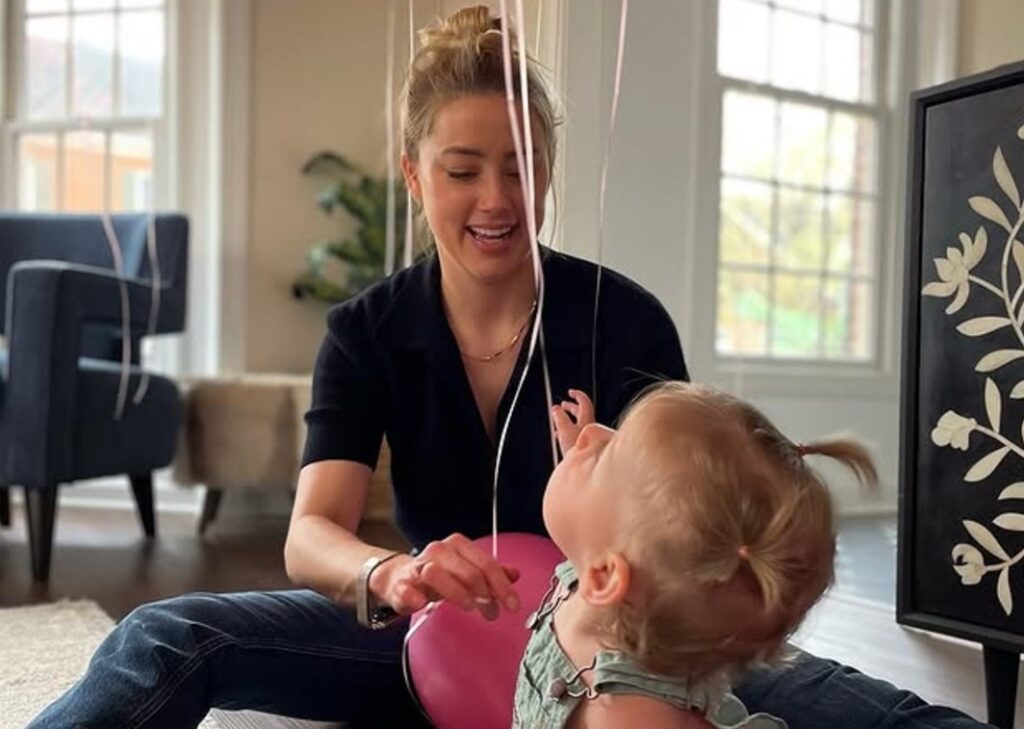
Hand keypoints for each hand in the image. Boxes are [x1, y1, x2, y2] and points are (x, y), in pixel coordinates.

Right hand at [369, 534, 520, 619]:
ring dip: (457, 593)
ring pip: (437, 573)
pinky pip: (406, 587)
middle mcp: (438, 551)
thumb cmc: (438, 575)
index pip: (486, 563)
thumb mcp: (467, 570)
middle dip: (485, 594)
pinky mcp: (400, 584)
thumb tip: (515, 574)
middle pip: (467, 570)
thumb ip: (490, 573)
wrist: (400, 578)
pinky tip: (422, 603)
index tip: (513, 605)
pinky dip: (414, 595)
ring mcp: (418, 566)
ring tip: (469, 607)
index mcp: (458, 546)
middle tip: (492, 612)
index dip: (502, 586)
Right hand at [551, 388, 594, 456]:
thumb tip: (556, 408)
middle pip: (581, 412)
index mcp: (587, 419)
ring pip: (578, 423)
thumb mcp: (564, 429)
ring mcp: (589, 436)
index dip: (577, 395)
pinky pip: (577, 434)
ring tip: (559, 421)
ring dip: (568, 420)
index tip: (571, 392)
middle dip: (571, 407)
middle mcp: (590, 426)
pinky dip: (568, 431)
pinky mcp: (586, 445)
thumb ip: (559, 417)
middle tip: (564, 405)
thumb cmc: (578, 449)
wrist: (585, 467)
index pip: (584, 401)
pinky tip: (561, 436)